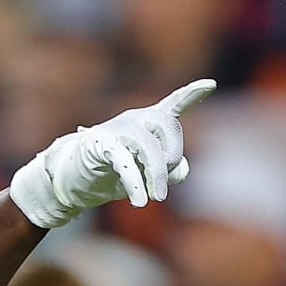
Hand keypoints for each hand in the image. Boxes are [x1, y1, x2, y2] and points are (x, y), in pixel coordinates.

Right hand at [9, 79, 216, 227]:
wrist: (74, 179)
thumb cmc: (114, 174)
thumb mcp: (148, 175)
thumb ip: (171, 171)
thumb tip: (181, 169)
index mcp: (148, 124)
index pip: (173, 105)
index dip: (191, 94)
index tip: (211, 84)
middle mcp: (135, 120)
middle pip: (167, 124)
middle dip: (174, 153)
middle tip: (167, 179)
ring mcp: (117, 129)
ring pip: (148, 145)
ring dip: (156, 175)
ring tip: (156, 198)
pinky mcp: (101, 144)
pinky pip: (124, 162)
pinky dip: (134, 183)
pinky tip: (139, 202)